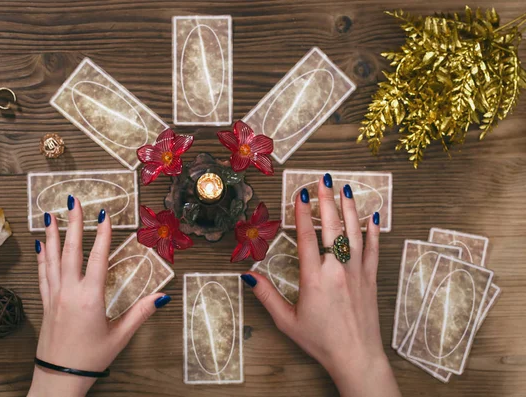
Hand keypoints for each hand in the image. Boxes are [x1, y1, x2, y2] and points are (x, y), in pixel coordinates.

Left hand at [28, 196, 170, 396]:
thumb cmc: (90, 358)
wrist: (59, 376)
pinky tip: (40, 246)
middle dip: (73, 223)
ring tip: (50, 215)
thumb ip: (141, 313)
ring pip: (52, 259)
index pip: (97, 258)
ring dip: (52, 235)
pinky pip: (42, 274)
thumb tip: (163, 296)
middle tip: (72, 201)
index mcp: (90, 298)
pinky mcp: (46, 303)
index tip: (103, 214)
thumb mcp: (120, 336)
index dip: (102, 234)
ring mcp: (54, 296)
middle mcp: (69, 292)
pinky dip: (42, 257)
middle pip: (71, 250)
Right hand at [243, 176, 399, 396]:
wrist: (356, 356)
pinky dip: (373, 230)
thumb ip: (267, 296)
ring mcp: (357, 272)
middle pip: (331, 227)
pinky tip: (373, 216)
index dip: (303, 212)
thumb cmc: (320, 340)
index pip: (306, 236)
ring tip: (345, 188)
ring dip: (350, 208)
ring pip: (354, 232)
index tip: (301, 193)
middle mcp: (336, 269)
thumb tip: (248, 275)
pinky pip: (373, 248)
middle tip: (324, 179)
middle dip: (327, 200)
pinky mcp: (370, 278)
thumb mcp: (287, 320)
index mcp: (314, 278)